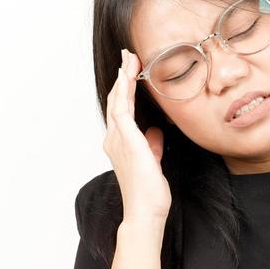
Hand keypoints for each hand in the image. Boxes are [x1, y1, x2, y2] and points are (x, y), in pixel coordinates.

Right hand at [104, 49, 171, 221]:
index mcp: (120, 144)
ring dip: (123, 78)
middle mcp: (114, 139)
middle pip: (116, 100)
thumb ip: (152, 145)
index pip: (121, 109)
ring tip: (128, 59)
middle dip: (122, 76)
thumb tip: (155, 131)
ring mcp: (118, 139)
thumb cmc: (149, 193)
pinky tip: (128, 76)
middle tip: (128, 56)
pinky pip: (121, 109)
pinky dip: (124, 90)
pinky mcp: (126, 141)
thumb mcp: (153, 162)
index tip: (131, 71)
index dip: (125, 88)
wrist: (145, 212)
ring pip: (117, 100)